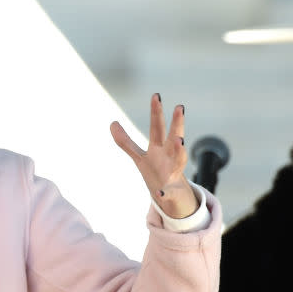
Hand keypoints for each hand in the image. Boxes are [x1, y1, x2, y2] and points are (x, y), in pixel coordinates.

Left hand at [110, 93, 197, 218]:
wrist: (172, 196)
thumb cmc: (157, 171)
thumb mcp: (139, 156)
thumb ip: (125, 141)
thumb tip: (112, 123)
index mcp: (159, 147)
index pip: (157, 127)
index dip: (155, 112)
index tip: (156, 95)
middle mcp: (169, 156)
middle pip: (173, 137)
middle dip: (177, 123)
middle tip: (180, 107)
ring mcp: (172, 173)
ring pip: (179, 160)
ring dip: (180, 151)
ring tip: (180, 142)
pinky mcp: (171, 191)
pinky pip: (168, 192)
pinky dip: (165, 193)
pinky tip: (160, 193)